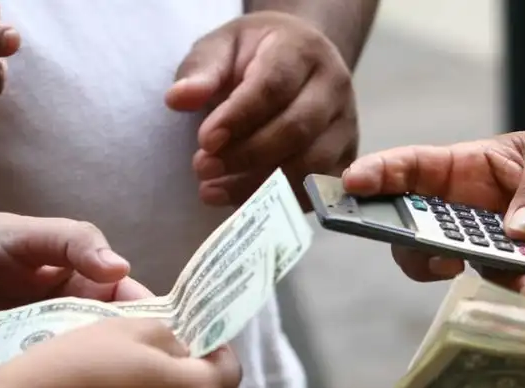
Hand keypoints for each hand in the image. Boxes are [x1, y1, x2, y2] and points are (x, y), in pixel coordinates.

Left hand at [0, 212, 150, 376]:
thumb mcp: (28, 234)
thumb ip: (75, 243)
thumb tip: (122, 269)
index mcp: (87, 285)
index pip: (134, 304)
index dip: (157, 322)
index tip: (179, 346)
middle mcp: (75, 320)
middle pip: (118, 346)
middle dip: (138, 363)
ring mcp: (48, 350)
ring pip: (89, 373)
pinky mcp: (20, 374)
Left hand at [166, 11, 357, 209]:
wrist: (298, 61)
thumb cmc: (255, 55)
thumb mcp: (222, 48)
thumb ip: (201, 71)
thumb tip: (179, 98)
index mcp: (302, 51)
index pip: (274, 86)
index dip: (239, 118)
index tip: (204, 141)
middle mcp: (334, 86)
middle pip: (297, 129)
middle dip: (246, 156)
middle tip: (203, 168)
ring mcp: (346, 124)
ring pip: (311, 165)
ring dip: (260, 185)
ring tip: (214, 189)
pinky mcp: (346, 157)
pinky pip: (318, 189)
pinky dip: (280, 202)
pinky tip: (243, 202)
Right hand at [342, 132, 524, 300]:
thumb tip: (517, 230)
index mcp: (465, 173)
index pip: (410, 172)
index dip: (377, 177)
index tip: (351, 184)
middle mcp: (466, 219)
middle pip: (417, 240)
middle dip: (422, 253)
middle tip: (446, 260)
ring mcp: (491, 255)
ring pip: (471, 279)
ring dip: (506, 284)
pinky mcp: (523, 283)